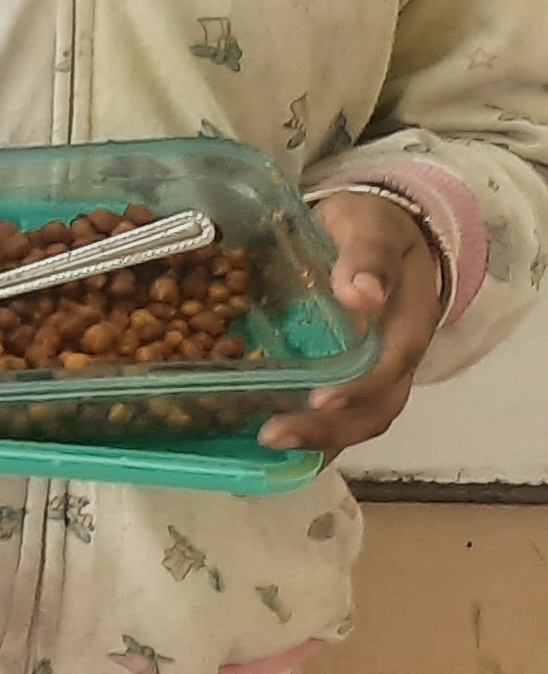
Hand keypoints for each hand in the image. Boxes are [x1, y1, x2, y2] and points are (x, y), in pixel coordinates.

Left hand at [264, 193, 446, 454]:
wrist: (372, 229)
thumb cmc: (371, 226)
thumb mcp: (369, 227)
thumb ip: (368, 255)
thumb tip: (362, 293)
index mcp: (409, 320)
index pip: (393, 364)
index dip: (360, 388)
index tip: (320, 401)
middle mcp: (396, 356)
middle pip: (376, 408)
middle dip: (329, 430)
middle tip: (272, 436)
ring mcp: (373, 371)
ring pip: (356, 420)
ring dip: (315, 440)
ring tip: (264, 446)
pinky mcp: (346, 375)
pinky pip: (333, 414)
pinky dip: (307, 434)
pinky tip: (264, 447)